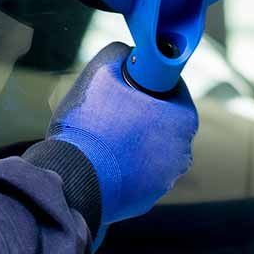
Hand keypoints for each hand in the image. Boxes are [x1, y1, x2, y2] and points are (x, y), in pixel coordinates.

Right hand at [47, 42, 197, 225]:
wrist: (70, 178)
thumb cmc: (89, 124)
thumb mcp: (101, 70)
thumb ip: (121, 53)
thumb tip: (127, 54)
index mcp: (183, 120)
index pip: (174, 90)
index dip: (152, 82)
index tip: (133, 82)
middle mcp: (182, 153)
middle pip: (165, 122)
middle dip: (144, 113)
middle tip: (114, 108)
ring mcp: (166, 180)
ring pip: (152, 149)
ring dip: (134, 141)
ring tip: (104, 135)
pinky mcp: (147, 199)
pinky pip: (138, 174)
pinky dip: (125, 166)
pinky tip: (102, 159)